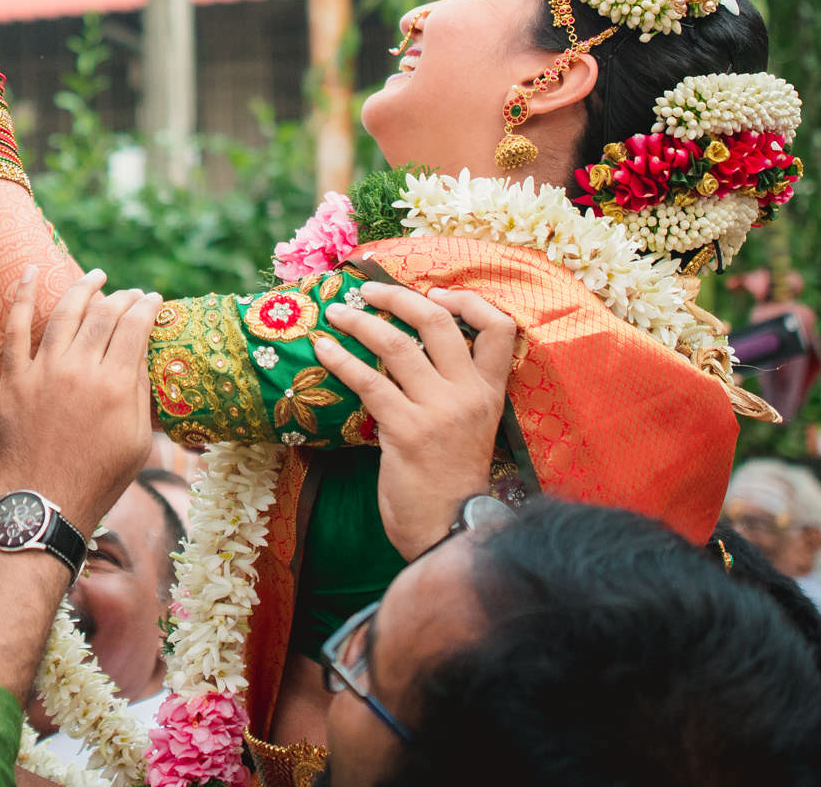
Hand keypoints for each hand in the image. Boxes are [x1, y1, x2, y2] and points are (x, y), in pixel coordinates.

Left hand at [0, 267, 158, 534]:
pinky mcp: (15, 379)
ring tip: (96, 277)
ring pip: (65, 313)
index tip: (153, 300)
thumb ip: (140, 390)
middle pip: (104, 314)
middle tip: (130, 294)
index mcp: (115, 386)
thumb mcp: (138, 439)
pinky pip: (15, 328)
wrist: (46, 503)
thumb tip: (140, 349)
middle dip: (122, 297)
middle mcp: (79, 371)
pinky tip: (31, 271)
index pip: (134, 326)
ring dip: (84, 288)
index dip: (147, 307)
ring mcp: (43, 372)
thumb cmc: (100, 478)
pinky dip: (23, 296)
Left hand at [317, 284, 516, 559]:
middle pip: (438, 322)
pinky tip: (321, 349)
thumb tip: (407, 348)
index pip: (499, 328)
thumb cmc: (450, 480)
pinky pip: (368, 382)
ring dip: (360, 322)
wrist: (449, 531)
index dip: (468, 300)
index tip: (435, 291)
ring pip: (397, 345)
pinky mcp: (407, 431)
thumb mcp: (468, 427)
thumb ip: (450, 389)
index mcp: (490, 392)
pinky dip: (340, 359)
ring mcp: (439, 412)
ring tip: (334, 313)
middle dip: (398, 297)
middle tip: (367, 289)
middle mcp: (469, 395)